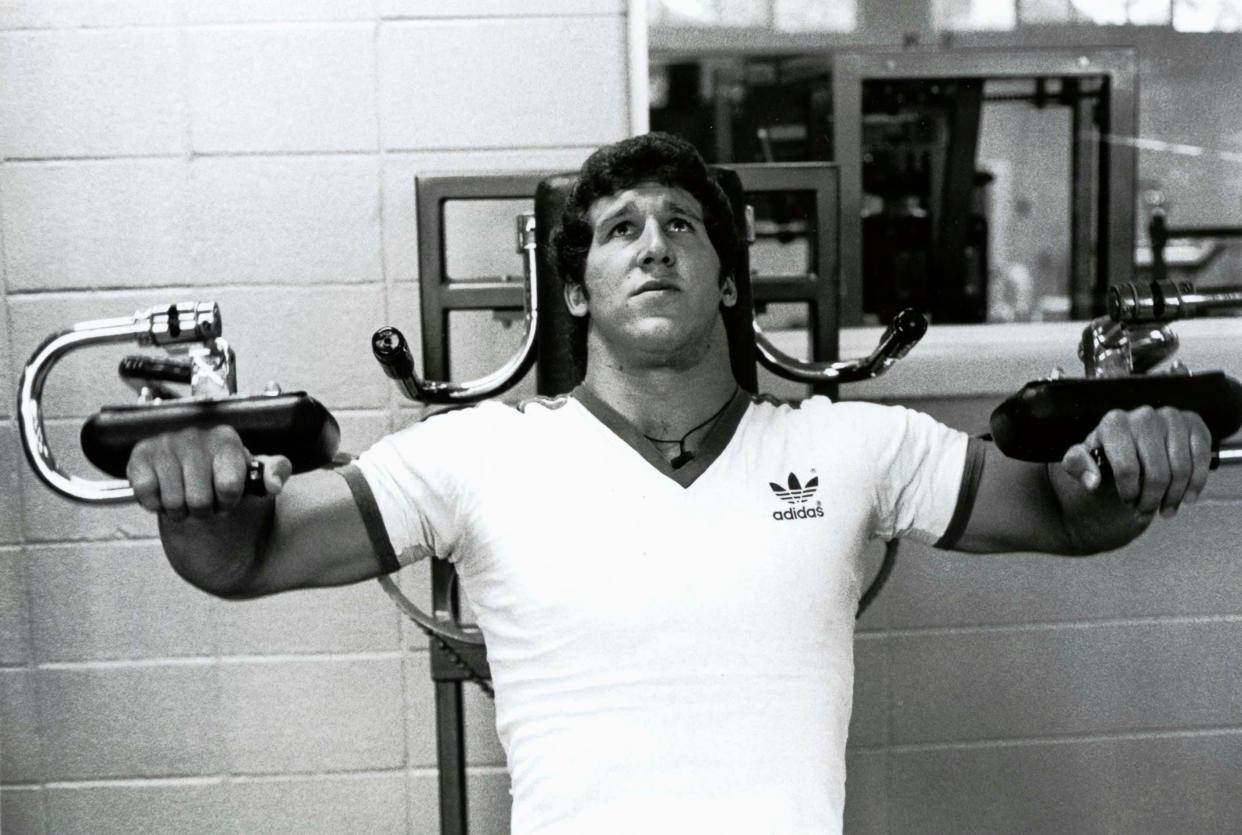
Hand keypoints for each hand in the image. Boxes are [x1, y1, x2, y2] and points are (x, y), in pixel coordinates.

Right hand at [127, 425, 291, 519]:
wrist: (192, 478)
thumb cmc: (225, 476)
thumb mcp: (254, 476)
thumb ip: (273, 474)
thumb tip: (274, 483)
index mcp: (226, 439)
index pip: (228, 486)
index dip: (228, 501)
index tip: (227, 495)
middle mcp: (195, 434)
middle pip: (200, 500)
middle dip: (204, 510)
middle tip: (204, 499)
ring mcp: (165, 443)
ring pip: (173, 502)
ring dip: (180, 510)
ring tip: (185, 496)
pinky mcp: (140, 455)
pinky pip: (147, 495)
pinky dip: (155, 504)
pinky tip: (164, 491)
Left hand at [1061, 406, 1211, 517]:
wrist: (1129, 445)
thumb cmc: (1103, 455)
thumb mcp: (1079, 461)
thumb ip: (1077, 467)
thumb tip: (1092, 481)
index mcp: (1113, 423)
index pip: (1127, 468)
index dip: (1129, 492)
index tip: (1127, 501)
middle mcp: (1143, 416)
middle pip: (1156, 473)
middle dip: (1151, 499)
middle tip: (1145, 510)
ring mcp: (1170, 418)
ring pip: (1181, 469)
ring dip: (1174, 496)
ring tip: (1164, 508)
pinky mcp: (1193, 423)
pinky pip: (1201, 458)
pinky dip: (1196, 482)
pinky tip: (1186, 496)